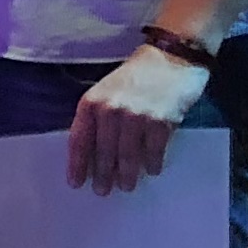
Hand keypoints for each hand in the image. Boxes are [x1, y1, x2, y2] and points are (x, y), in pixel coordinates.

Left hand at [69, 45, 210, 194]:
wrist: (172, 56)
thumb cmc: (137, 75)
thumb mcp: (107, 90)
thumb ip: (98, 116)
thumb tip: (92, 151)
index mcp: (92, 102)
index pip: (79, 141)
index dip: (77, 165)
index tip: (75, 183)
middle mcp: (110, 111)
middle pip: (102, 153)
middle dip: (102, 175)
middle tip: (102, 191)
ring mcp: (136, 117)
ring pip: (127, 156)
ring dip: (127, 175)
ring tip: (126, 186)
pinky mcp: (161, 122)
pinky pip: (153, 152)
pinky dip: (152, 164)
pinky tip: (152, 170)